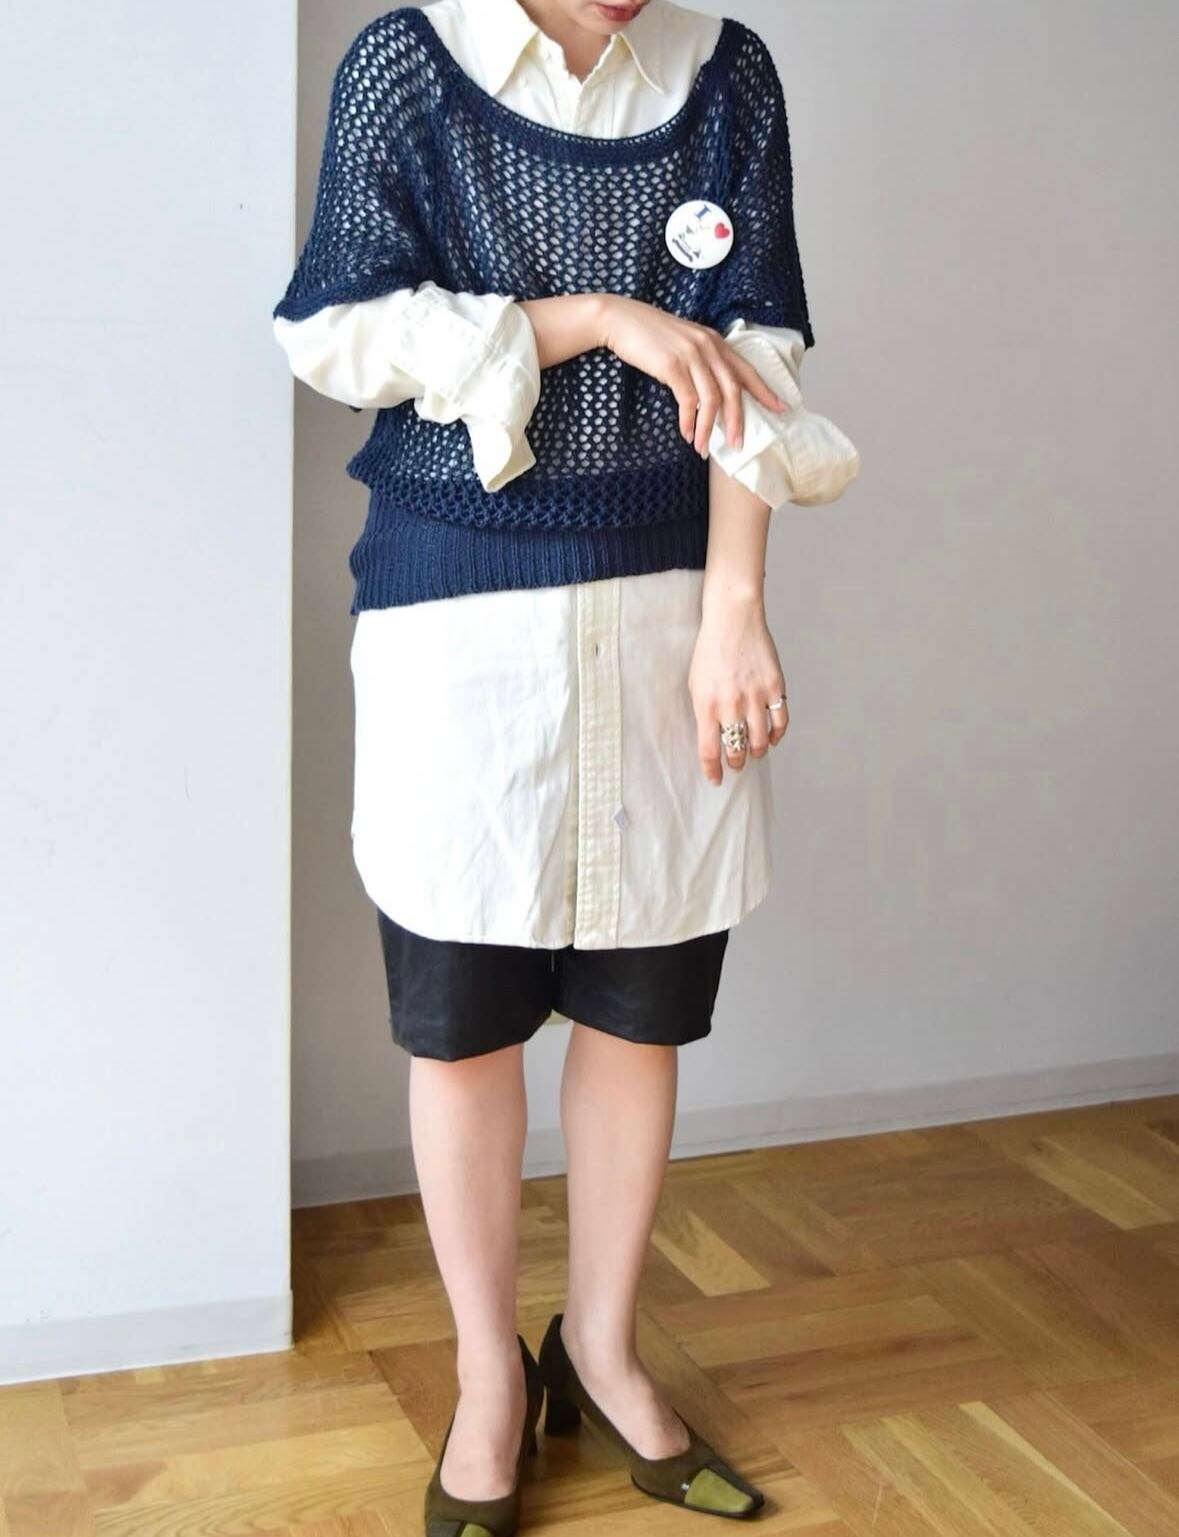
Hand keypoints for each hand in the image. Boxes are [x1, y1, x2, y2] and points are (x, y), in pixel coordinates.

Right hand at [593, 295, 790, 455]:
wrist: (621, 319)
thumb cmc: (649, 335)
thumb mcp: (683, 342)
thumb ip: (701, 360)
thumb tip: (709, 391)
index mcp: (715, 342)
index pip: (746, 370)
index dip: (765, 391)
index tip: (781, 408)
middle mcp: (708, 347)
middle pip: (733, 389)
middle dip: (738, 420)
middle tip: (738, 444)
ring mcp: (691, 355)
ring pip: (711, 399)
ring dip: (710, 428)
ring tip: (705, 448)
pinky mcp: (672, 365)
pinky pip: (688, 400)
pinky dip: (689, 421)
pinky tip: (687, 434)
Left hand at [687, 594, 789, 785]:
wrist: (734, 620)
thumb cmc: (711, 651)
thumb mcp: (696, 683)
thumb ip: (704, 712)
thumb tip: (713, 739)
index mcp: (706, 705)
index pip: (709, 751)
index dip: (713, 771)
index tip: (716, 779)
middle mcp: (731, 704)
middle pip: (736, 750)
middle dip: (736, 763)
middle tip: (736, 764)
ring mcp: (755, 696)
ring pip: (760, 741)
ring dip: (756, 752)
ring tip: (753, 753)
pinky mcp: (775, 687)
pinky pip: (780, 722)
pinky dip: (777, 736)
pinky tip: (771, 738)